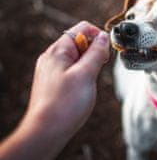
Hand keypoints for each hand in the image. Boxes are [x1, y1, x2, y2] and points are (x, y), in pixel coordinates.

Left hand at [27, 21, 109, 135]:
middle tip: (97, 69)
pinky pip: (73, 70)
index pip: (81, 29)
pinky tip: (83, 87)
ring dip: (89, 65)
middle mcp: (53, 58)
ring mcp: (53, 71)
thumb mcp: (86, 74)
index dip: (97, 35)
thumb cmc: (65, 104)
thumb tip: (103, 36)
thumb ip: (96, 53)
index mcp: (58, 51)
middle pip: (79, 43)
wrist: (47, 130)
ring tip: (88, 81)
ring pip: (77, 58)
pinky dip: (82, 74)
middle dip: (94, 52)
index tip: (106, 51)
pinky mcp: (56, 82)